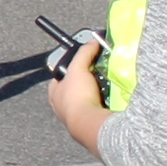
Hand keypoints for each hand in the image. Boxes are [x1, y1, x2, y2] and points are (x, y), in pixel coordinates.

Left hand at [47, 37, 107, 152]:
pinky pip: (98, 109)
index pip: (60, 76)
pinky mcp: (89, 123)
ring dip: (97, 93)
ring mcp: (76, 117)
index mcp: (55, 93)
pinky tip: (111, 98)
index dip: (70, 67)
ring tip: (107, 85)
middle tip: (98, 73)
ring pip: (87, 99)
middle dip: (86, 80)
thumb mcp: (78, 68)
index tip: (81, 61)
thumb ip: (84, 53)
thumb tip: (92, 42)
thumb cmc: (77, 97)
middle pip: (76, 88)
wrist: (90, 123)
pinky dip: (104, 103)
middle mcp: (63, 107)